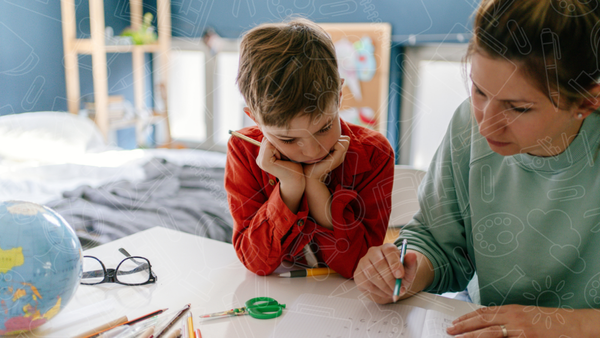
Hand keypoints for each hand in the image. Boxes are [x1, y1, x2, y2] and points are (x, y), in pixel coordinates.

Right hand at [256, 138, 303, 184]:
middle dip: (278, 144)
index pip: (267, 138)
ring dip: (279, 147)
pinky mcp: (263, 162)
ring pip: (268, 141)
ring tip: (284, 159)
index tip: (285, 154)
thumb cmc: (294, 164)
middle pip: (267, 139)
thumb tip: (273, 129)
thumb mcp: (284, 150)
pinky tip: (282, 160)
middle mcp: (259, 159)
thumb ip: (276, 142)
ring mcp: (259, 161)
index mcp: (262, 156)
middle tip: (285, 157)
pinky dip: (278, 150)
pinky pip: (269, 146)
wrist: (297, 178)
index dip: (278, 142)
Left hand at [303, 135, 349, 181]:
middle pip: (346, 139)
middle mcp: (341, 155)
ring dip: (335, 141)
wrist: (309, 174)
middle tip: (326, 145)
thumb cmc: (311, 161)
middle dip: (336, 138)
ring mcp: (340, 158)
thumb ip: (325, 142)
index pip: (345, 138)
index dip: (336, 137)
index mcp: (338, 152)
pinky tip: (326, 150)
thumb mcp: (320, 149)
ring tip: (326, 147)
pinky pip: (341, 146)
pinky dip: (334, 145)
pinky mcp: (337, 160)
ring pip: (345, 141)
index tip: (326, 143)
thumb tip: (324, 131)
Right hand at [354, 243, 417, 303]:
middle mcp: (373, 252)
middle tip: (397, 288)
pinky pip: (366, 282)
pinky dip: (377, 290)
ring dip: (383, 286)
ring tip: (392, 292)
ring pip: (371, 273)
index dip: (394, 263)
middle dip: (389, 278)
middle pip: (379, 263)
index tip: (400, 275)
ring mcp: (363, 262)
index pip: (388, 250)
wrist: (389, 285)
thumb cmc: (399, 276)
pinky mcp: (358, 274)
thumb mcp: (408, 271)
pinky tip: (384, 292)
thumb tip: (412, 255)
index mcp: (386, 248)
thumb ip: (411, 263)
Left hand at [447, 305, 594, 336]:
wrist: (574, 325)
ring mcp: (519, 328)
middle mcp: (513, 316)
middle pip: (482, 320)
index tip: (456, 321)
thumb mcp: (527, 317)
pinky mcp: (526, 337)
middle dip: (464, 325)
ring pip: (489, 332)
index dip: (468, 317)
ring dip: (471, 335)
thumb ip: (508, 320)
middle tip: (450, 329)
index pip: (484, 312)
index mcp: (512, 310)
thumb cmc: (551, 322)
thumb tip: (491, 324)